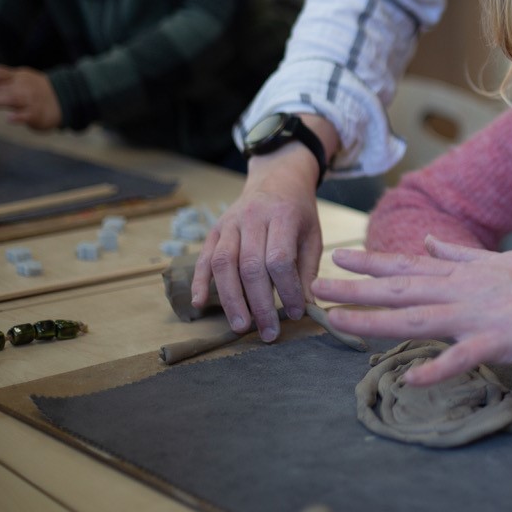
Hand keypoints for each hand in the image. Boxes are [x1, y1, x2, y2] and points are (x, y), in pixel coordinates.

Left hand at [0, 64, 60, 129]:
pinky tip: (9, 119)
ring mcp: (31, 100)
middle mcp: (22, 86)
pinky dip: (19, 117)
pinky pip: (28, 115)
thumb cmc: (39, 90)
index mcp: (17, 77)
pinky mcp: (38, 114)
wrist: (67, 99)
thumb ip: (1, 74)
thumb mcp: (21, 77)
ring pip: (11, 98)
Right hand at [192, 123, 336, 340]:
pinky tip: (200, 304)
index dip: (287, 289)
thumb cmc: (298, 212)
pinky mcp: (214, 230)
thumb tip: (307, 308)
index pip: (279, 259)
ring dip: (231, 299)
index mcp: (282, 216)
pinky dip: (200, 282)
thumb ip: (307, 271)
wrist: (277, 178)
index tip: (295, 313)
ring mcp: (229, 223)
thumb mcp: (312, 235)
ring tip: (241, 326)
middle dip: (259, 304)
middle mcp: (252, 218)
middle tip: (268, 332)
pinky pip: (204, 258)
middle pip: (250, 266)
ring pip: (224, 264)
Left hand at [313, 176, 511, 387]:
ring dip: (376, 322)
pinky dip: (437, 367)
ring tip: (338, 324)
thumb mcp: (498, 261)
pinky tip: (410, 377)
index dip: (372, 264)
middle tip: (315, 287)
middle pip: (401, 290)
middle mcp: (463, 290)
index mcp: (464, 274)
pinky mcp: (501, 340)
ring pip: (418, 318)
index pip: (409, 267)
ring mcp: (480, 314)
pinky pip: (463, 357)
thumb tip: (428, 242)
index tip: (338, 258)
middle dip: (356, 290)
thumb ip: (459, 254)